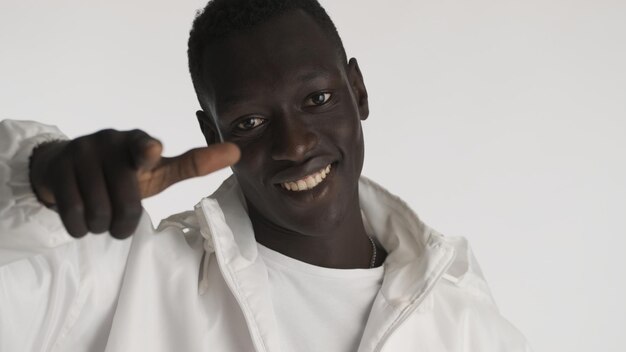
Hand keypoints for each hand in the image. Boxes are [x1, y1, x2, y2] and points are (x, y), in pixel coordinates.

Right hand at [29, 129, 239, 238]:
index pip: (144, 147)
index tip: (153, 152)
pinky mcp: (58, 169)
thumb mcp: (158, 170)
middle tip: (120, 217)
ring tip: (102, 213)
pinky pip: (73, 215)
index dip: (148, 151)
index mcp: (138, 141)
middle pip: (126, 202)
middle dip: (124, 222)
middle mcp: (109, 141)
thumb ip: (193, 163)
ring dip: (103, 226)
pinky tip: (83, 217)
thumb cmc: (124, 171)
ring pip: (99, 213)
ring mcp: (81, 153)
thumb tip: (237, 151)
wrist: (69, 169)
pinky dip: (81, 227)